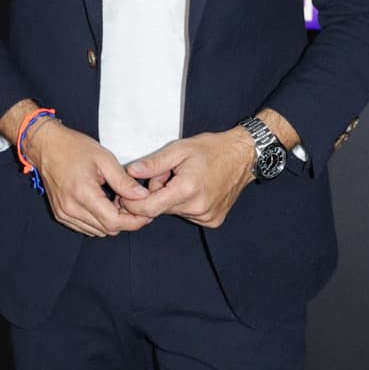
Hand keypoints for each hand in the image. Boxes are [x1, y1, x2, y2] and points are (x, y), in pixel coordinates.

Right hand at [25, 119, 154, 236]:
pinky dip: (98, 221)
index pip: (114, 222)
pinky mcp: (61, 214)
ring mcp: (64, 213)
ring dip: (111, 222)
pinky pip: (85, 228)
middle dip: (125, 221)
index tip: (145, 214)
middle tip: (131, 203)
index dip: (134, 222)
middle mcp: (71, 208)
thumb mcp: (104, 159)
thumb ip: (124, 181)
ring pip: (97, 232)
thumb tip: (142, 195)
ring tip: (116, 201)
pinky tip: (102, 205)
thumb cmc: (73, 148)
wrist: (46, 145)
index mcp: (83, 193)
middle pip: (107, 229)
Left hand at [124, 129, 255, 227]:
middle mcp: (198, 207)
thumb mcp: (179, 149)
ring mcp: (206, 217)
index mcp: (187, 189)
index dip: (132, 203)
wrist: (243, 156)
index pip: (149, 208)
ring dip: (170, 199)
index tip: (125, 195)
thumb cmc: (213, 149)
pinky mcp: (213, 220)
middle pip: (159, 210)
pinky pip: (187, 215)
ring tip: (183, 180)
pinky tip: (195, 189)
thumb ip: (153, 163)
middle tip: (166, 175)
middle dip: (155, 194)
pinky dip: (184, 204)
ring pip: (173, 212)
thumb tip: (131, 172)